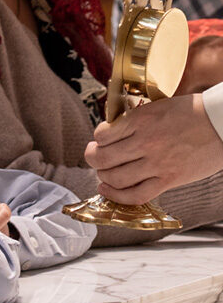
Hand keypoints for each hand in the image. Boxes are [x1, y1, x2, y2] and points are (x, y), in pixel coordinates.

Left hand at [85, 93, 222, 203]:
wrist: (222, 123)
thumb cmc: (191, 112)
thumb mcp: (157, 106)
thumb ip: (134, 120)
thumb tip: (110, 133)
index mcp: (141, 119)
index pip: (102, 135)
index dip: (97, 139)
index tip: (100, 140)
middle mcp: (146, 141)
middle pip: (102, 158)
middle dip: (92, 158)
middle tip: (94, 156)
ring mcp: (157, 163)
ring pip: (114, 177)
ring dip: (102, 176)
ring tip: (103, 172)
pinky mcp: (168, 179)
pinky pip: (135, 195)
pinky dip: (116, 196)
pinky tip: (107, 189)